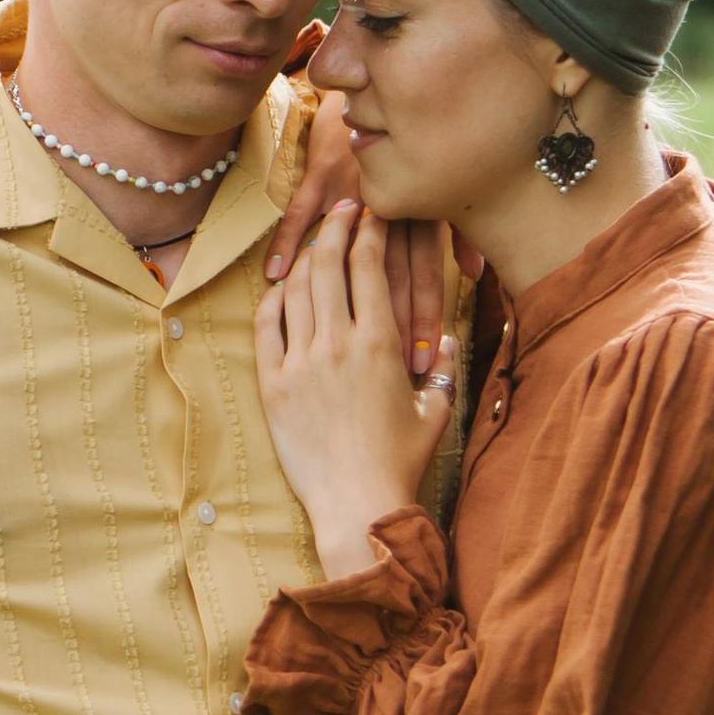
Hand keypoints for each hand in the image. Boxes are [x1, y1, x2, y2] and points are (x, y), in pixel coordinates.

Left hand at [255, 202, 459, 578]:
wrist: (358, 504)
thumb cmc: (401, 462)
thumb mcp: (436, 411)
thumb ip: (445, 368)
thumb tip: (447, 340)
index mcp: (380, 343)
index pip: (369, 265)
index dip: (370, 229)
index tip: (372, 212)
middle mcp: (337, 344)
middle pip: (328, 264)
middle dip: (335, 227)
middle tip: (342, 210)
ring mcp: (300, 363)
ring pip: (296, 289)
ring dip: (305, 258)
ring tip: (314, 243)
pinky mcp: (273, 386)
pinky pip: (266, 327)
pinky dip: (273, 300)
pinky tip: (281, 290)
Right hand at [267, 83, 446, 377]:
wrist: (381, 87)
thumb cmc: (414, 143)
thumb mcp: (442, 185)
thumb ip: (458, 231)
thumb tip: (476, 273)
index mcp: (421, 212)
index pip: (423, 273)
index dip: (422, 316)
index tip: (421, 359)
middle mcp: (390, 203)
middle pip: (388, 273)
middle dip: (388, 321)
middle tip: (382, 365)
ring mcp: (353, 190)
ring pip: (345, 249)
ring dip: (334, 293)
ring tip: (324, 338)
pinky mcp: (321, 175)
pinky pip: (300, 213)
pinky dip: (288, 243)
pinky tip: (276, 277)